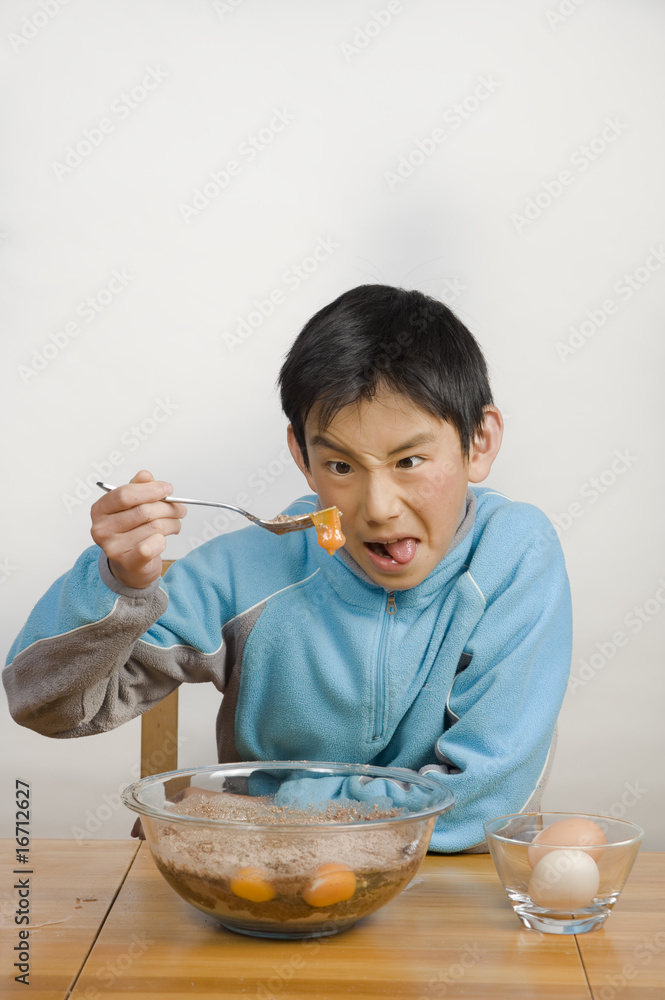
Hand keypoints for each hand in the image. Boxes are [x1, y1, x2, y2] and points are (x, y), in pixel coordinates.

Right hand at [90, 470, 186, 588]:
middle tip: (179, 509)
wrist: (129, 566)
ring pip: (154, 527)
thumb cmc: (130, 532)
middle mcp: (102, 528)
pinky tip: (164, 539)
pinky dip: (163, 540)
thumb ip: (138, 488)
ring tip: (175, 524)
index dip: (150, 490)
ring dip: (172, 523)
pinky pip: (152, 546)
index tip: (168, 489)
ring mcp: (113, 547)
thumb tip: (145, 476)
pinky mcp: (128, 563)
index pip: (125, 494)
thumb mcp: (131, 506)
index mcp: (100, 509)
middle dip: (168, 508)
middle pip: (144, 511)